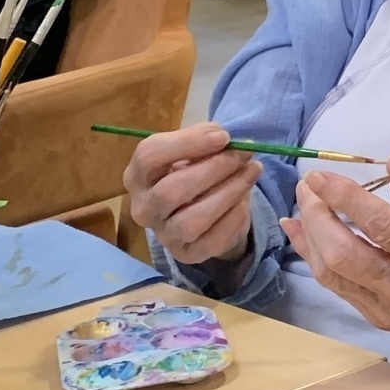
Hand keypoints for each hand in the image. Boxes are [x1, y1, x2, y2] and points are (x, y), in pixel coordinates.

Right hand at [123, 123, 260, 264]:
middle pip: (171, 190)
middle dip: (215, 168)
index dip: (187, 142)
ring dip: (229, 192)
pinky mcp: (187, 254)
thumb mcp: (194, 151)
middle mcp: (143, 208)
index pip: (149, 155)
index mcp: (137, 176)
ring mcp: (163, 235)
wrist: (208, 211)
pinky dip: (234, 217)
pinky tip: (246, 201)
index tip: (223, 136)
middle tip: (245, 153)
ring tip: (252, 171)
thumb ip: (203, 141)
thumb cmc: (195, 172)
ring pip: (192, 220)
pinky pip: (212, 240)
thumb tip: (223, 137)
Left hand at [278, 156, 389, 333]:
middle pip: (344, 255)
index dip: (347, 199)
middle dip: (317, 216)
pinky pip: (333, 285)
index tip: (320, 175)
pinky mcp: (374, 318)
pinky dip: (310, 254)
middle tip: (309, 186)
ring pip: (331, 273)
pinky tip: (300, 230)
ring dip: (308, 234)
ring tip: (303, 202)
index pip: (382, 227)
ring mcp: (386, 309)